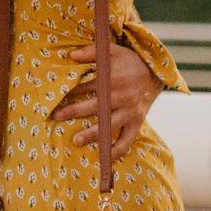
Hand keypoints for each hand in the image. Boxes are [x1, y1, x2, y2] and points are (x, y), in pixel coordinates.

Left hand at [51, 42, 162, 160]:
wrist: (155, 74)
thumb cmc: (129, 61)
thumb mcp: (112, 51)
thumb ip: (92, 52)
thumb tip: (71, 55)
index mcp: (115, 79)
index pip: (89, 85)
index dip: (72, 90)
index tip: (56, 95)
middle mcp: (122, 97)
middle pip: (96, 106)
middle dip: (75, 111)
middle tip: (56, 116)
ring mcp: (130, 111)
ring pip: (110, 125)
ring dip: (93, 134)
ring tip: (76, 141)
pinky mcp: (137, 122)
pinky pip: (128, 140)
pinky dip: (118, 150)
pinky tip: (106, 159)